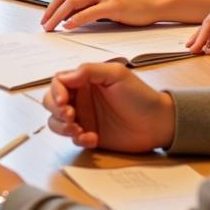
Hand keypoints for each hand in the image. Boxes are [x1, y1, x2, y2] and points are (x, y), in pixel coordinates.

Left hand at [41, 0, 163, 31]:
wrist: (158, 2)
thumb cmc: (135, 3)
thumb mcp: (109, 0)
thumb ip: (92, 5)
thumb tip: (71, 16)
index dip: (53, 4)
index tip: (46, 16)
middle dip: (51, 10)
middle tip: (44, 24)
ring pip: (73, 2)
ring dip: (58, 16)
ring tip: (51, 27)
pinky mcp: (114, 5)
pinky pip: (89, 12)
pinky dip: (76, 19)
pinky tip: (68, 26)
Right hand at [42, 62, 174, 152]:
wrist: (158, 124)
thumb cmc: (140, 96)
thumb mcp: (116, 75)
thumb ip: (89, 71)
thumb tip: (65, 77)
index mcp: (84, 81)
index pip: (58, 82)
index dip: (55, 91)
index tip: (63, 102)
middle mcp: (80, 98)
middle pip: (51, 101)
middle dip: (56, 110)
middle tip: (71, 116)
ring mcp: (84, 117)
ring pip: (56, 121)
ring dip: (62, 126)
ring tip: (78, 130)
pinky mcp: (89, 135)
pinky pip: (73, 138)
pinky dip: (78, 139)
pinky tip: (93, 138)